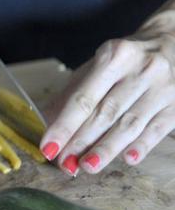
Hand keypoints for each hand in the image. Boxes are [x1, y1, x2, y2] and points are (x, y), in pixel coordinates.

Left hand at [40, 12, 174, 174]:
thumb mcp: (96, 67)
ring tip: (87, 166)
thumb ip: (71, 94)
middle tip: (64, 163)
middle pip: (106, 113)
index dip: (64, 126)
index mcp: (114, 57)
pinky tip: (128, 159)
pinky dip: (141, 145)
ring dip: (107, 149)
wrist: (172, 43)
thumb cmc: (125, 61)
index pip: (84, 98)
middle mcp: (141, 69)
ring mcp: (163, 87)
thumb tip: (46, 123)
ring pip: (130, 124)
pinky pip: (158, 129)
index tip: (49, 147)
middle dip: (82, 142)